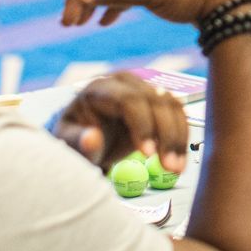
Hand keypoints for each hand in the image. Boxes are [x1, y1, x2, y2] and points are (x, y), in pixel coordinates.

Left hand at [51, 72, 191, 169]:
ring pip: (172, 105)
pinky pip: (178, 113)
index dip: (142, 125)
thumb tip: (92, 138)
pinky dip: (182, 136)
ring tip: (177, 168)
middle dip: (166, 135)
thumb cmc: (76, 140)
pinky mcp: (158, 99)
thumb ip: (78, 142)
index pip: (129, 100)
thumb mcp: (69, 144)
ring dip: (178, 137)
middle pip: (156, 101)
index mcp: (100, 89)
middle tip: (170, 167)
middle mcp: (125, 82)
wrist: (88, 137)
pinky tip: (179, 159)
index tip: (148, 154)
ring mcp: (144, 88)